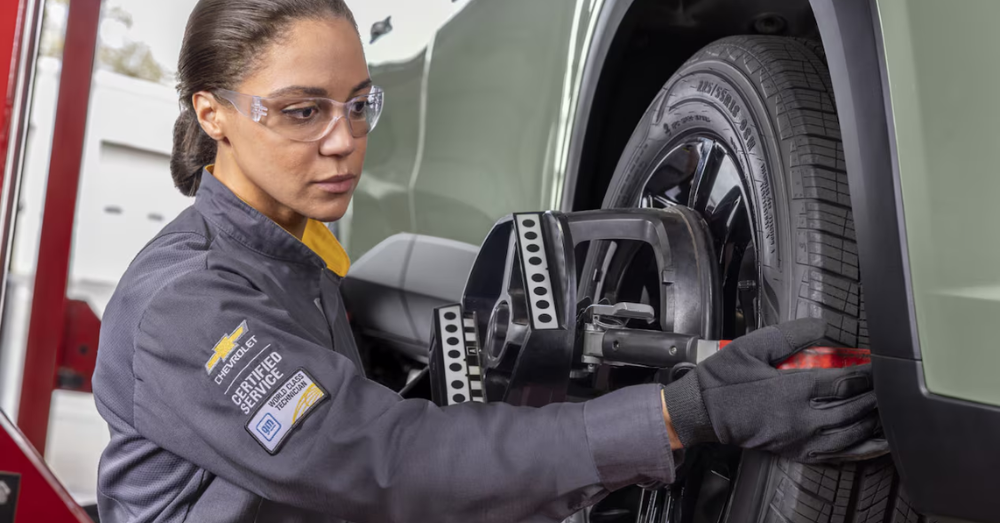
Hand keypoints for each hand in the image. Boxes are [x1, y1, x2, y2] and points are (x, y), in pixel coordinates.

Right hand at [661, 318, 888, 462]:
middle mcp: (802, 418)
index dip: (867, 373)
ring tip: (889, 410)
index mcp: (792, 389)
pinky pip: (840, 454)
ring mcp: (801, 439)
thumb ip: (789, 334)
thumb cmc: (723, 379)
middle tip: (891, 385)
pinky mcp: (797, 452)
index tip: (879, 364)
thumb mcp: (751, 346)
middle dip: (876, 396)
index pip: (844, 381)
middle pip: (854, 408)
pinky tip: (877, 442)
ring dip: (874, 421)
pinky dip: (863, 449)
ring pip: (852, 433)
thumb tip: (823, 325)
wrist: (701, 412)